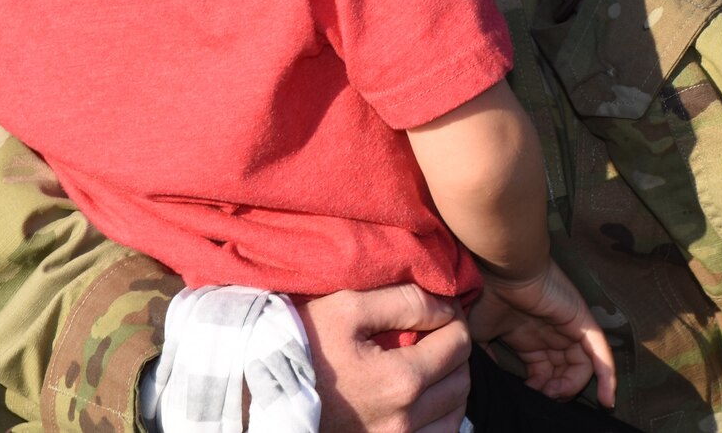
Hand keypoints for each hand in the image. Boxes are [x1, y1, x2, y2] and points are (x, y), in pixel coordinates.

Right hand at [298, 285, 471, 432]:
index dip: (455, 317)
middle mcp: (404, 420)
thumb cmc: (301, 345)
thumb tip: (445, 306)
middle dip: (457, 350)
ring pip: (454, 415)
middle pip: (462, 380)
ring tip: (432, 363)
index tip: (443, 307)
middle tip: (438, 331)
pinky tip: (421, 397)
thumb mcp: (347, 307)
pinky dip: (439, 416)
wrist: (259, 394)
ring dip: (451, 384)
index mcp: (400, 380)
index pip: (458, 343)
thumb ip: (405, 301)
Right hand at [469, 260, 617, 408]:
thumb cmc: (488, 297)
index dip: (538, 391)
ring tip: (555, 393)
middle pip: (564, 374)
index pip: (544, 375)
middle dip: (555, 392)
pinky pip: (601, 353)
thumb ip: (486, 358)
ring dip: (572, 388)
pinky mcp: (582, 322)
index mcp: (531, 340)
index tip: (525, 396)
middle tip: (542, 397)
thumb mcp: (480, 336)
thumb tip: (490, 381)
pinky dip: (606, 376)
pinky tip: (606, 399)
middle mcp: (553, 335)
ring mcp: (570, 328)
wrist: (501, 271)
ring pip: (583, 368)